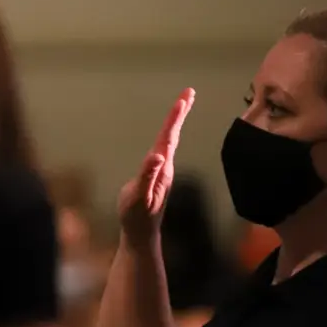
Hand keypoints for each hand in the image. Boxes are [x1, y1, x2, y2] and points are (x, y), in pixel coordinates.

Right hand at [118, 89, 194, 247]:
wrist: (141, 234)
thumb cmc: (137, 217)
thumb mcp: (139, 197)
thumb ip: (147, 177)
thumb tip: (157, 157)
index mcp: (161, 168)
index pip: (168, 138)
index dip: (174, 118)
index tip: (183, 99)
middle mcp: (165, 167)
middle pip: (173, 135)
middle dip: (180, 113)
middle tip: (189, 92)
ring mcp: (162, 171)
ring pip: (170, 140)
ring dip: (176, 121)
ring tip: (182, 104)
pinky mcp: (157, 175)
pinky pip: (164, 148)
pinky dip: (167, 134)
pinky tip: (167, 133)